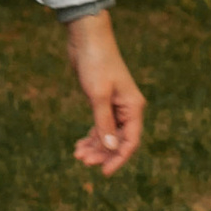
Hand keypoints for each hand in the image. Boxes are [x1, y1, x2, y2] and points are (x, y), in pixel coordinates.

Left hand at [67, 11, 145, 173]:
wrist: (86, 39)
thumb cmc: (96, 63)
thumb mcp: (98, 95)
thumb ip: (104, 123)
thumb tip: (112, 147)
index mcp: (133, 107)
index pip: (131, 140)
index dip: (119, 158)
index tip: (104, 172)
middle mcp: (127, 108)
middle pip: (119, 140)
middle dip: (102, 153)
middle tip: (83, 161)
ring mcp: (115, 105)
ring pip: (108, 134)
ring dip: (95, 146)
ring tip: (77, 154)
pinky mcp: (102, 101)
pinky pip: (101, 125)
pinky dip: (91, 136)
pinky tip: (79, 145)